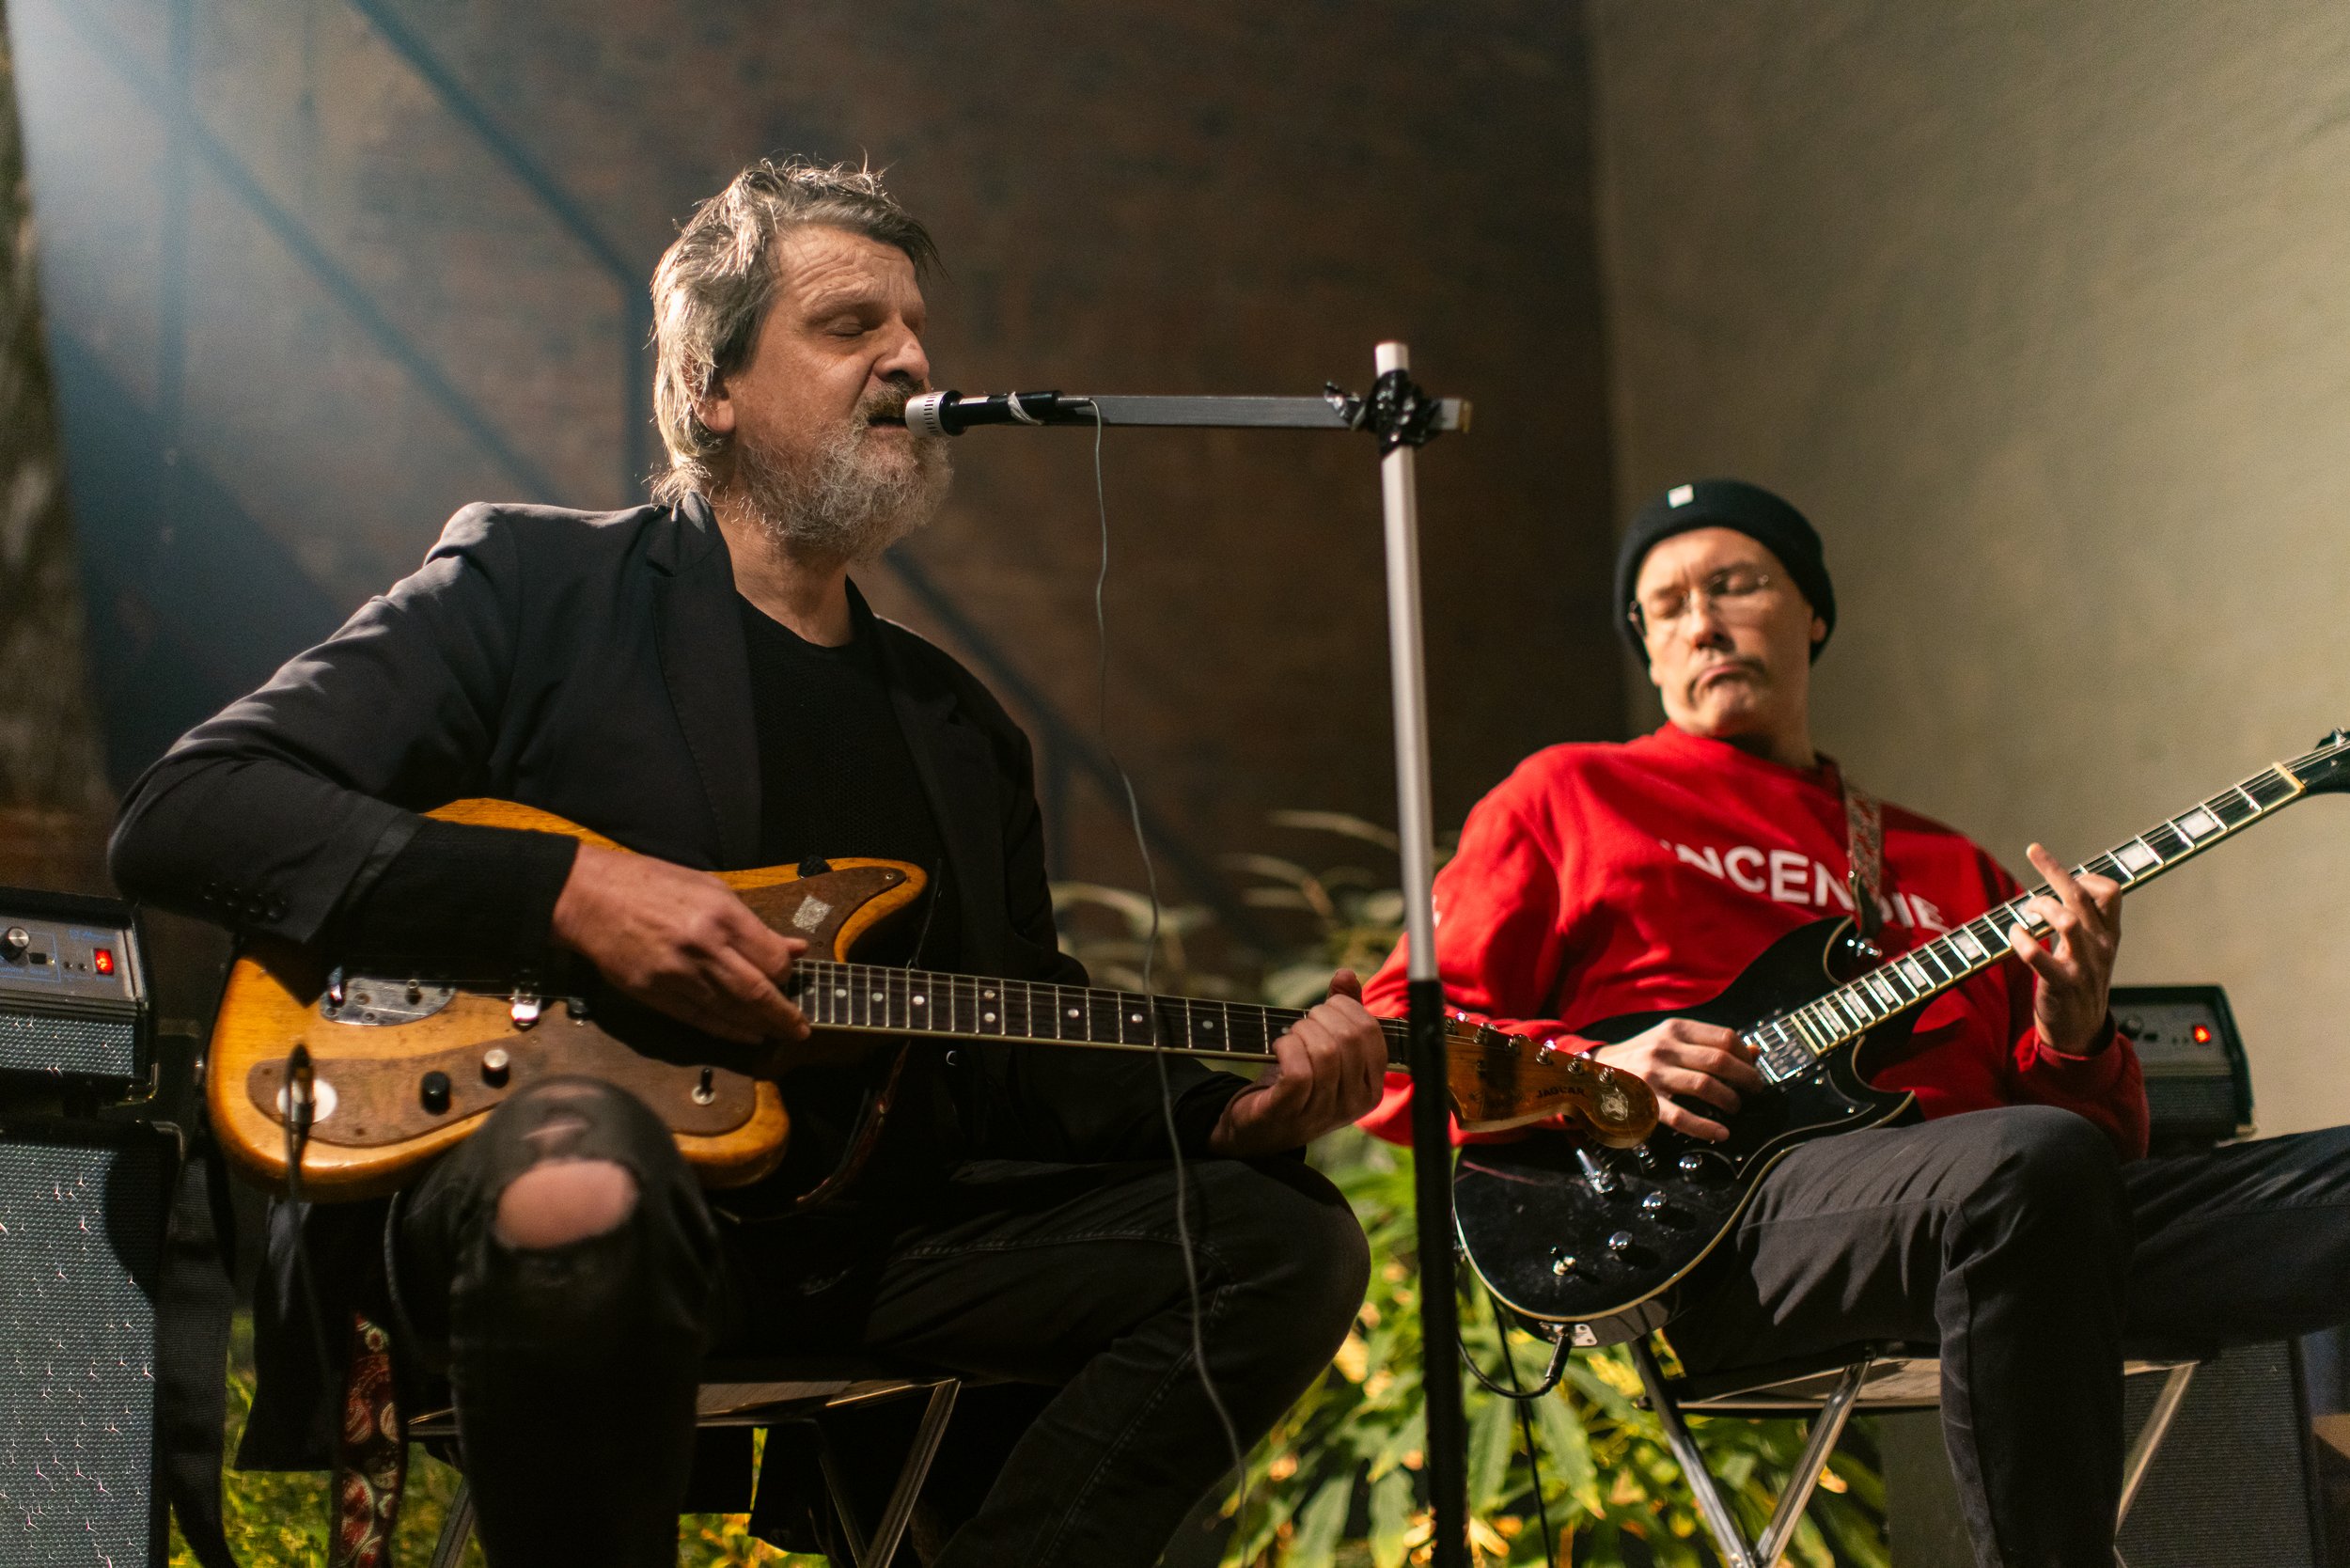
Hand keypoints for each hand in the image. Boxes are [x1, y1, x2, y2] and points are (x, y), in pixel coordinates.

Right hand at [550, 844, 808, 1044]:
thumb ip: (752, 923)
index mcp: (720, 915)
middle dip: (784, 1016)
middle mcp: (703, 948)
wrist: (589, 898)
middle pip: (756, 993)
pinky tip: (745, 1035)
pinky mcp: (654, 994)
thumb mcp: (710, 888)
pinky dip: (726, 1031)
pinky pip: (699, 1020)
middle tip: (801, 1029)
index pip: (770, 959)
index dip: (786, 974)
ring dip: (758, 1027)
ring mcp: (677, 975)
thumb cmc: (651, 885)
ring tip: (778, 1035)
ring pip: (729, 1012)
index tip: (790, 977)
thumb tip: (793, 949)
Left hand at [1207, 969, 1386, 1157]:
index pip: (1371, 1032)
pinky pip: (1298, 1071)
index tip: (1325, 1010)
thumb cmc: (1294, 1084)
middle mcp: (1354, 1103)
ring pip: (1324, 1053)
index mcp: (1371, 1086)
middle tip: (1302, 1023)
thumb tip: (1345, 975)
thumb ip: (1341, 1013)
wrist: (1256, 1128)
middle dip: (1321, 1017)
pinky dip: (1285, 1049)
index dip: (1346, 1008)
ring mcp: (1324, 1112)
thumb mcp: (1324, 1048)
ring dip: (1301, 1032)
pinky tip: (1278, 1048)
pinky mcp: (1291, 1112)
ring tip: (1289, 1038)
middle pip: (1349, 1038)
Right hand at [1590, 1018, 1763, 1141]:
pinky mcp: (1645, 1102)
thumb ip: (1710, 1045)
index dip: (1746, 1056)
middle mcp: (1665, 1048)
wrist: (1595, 1073)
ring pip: (1706, 1086)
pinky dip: (1707, 1127)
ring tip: (1735, 1108)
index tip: (1752, 1069)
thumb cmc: (1641, 1057)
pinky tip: (1721, 1133)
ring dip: (1730, 1101)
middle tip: (1754, 1091)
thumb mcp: (1671, 1040)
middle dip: (1746, 1079)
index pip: (1724, 1037)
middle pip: (1720, 1061)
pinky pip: (1682, 1117)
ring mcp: (1654, 1074)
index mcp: (1675, 1029)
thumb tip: (1754, 1053)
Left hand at [2009, 842, 2121, 1056]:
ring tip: (2027, 912)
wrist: (2081, 1030)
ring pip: (2067, 920)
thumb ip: (2084, 920)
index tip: (2059, 867)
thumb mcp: (2093, 949)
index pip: (2111, 890)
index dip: (2086, 872)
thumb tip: (2066, 885)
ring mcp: (2084, 965)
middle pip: (2082, 896)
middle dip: (2054, 870)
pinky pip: (2038, 955)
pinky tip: (2014, 933)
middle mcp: (2101, 946)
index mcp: (2110, 934)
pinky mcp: (2062, 983)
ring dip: (2041, 906)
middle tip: (2033, 852)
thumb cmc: (2080, 982)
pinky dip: (2021, 939)